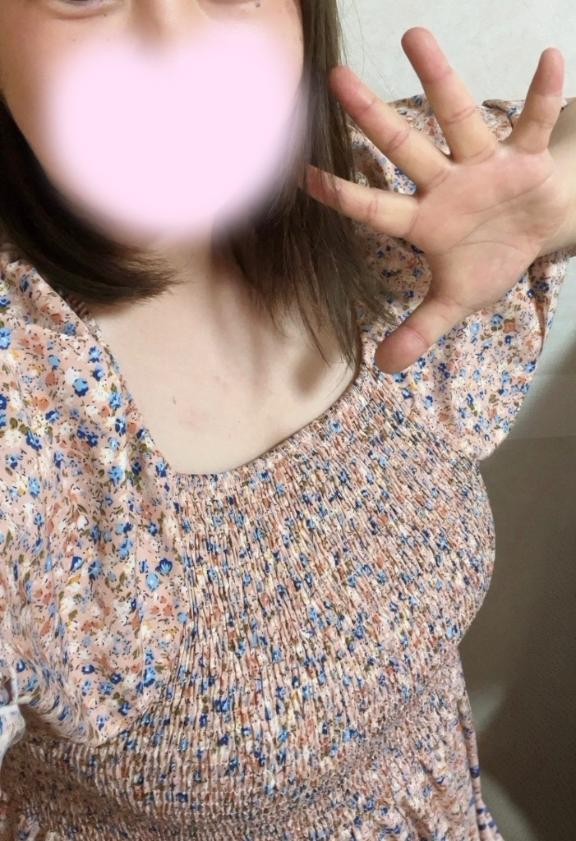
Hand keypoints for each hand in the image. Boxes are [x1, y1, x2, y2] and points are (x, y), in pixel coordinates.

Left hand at [302, 27, 572, 373]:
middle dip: (372, 117)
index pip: (377, 206)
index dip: (344, 194)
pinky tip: (549, 59)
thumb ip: (420, 329)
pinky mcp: (524, 157)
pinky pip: (533, 123)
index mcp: (425, 222)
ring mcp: (484, 165)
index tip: (303, 175)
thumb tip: (383, 367)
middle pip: (405, 147)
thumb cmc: (487, 260)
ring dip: (439, 79)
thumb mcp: (454, 301)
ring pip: (459, 118)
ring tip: (414, 36)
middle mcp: (446, 184)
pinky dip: (542, 96)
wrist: (534, 234)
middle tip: (337, 77)